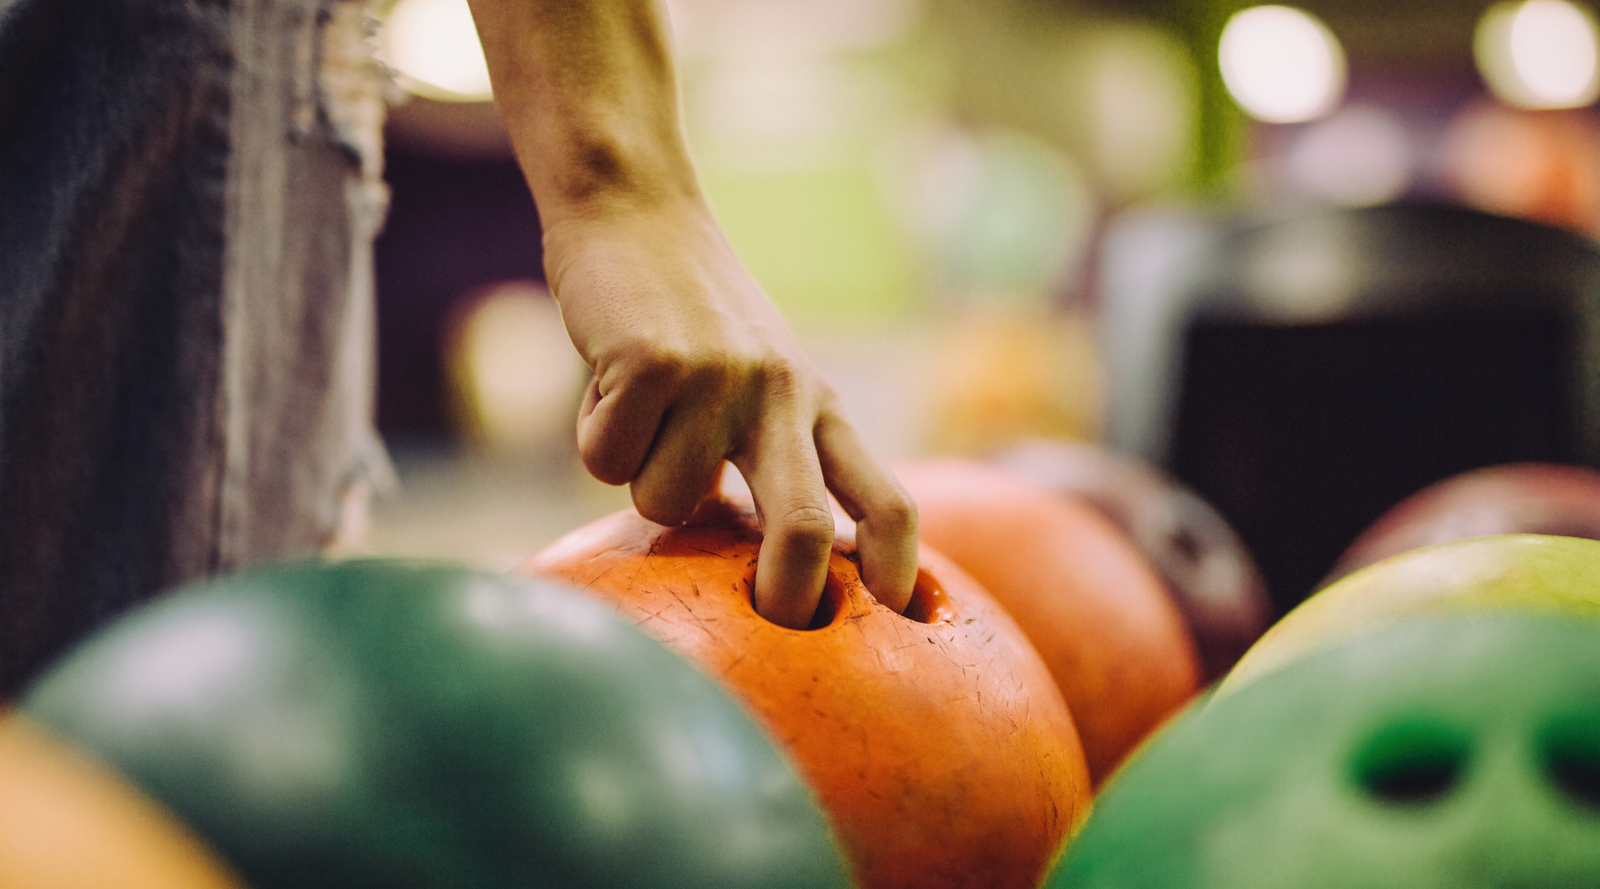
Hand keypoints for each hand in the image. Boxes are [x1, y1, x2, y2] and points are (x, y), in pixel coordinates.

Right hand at [543, 198, 917, 627]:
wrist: (636, 210)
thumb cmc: (693, 314)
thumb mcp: (762, 378)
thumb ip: (778, 454)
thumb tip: (773, 567)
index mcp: (817, 405)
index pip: (884, 493)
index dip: (899, 561)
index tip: (898, 616)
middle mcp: (782, 396)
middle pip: (805, 526)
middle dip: (789, 593)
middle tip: (769, 623)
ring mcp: (719, 380)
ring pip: (668, 503)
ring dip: (636, 474)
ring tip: (641, 409)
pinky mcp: (652, 364)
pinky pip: (607, 461)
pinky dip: (591, 435)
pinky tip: (606, 381)